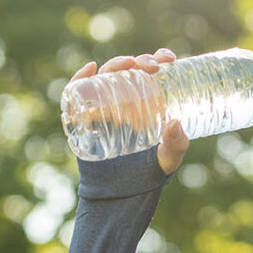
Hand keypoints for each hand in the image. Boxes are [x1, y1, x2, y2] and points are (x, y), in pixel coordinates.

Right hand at [69, 48, 188, 175]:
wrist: (120, 195)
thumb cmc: (147, 173)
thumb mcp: (168, 158)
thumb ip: (175, 144)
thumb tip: (175, 122)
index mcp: (147, 101)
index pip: (152, 72)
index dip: (159, 58)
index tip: (170, 59)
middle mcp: (125, 99)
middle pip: (130, 70)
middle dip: (141, 61)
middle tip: (152, 67)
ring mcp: (103, 106)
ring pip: (107, 76)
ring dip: (116, 64)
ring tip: (128, 64)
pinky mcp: (83, 118)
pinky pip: (77, 93)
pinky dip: (80, 78)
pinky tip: (90, 68)